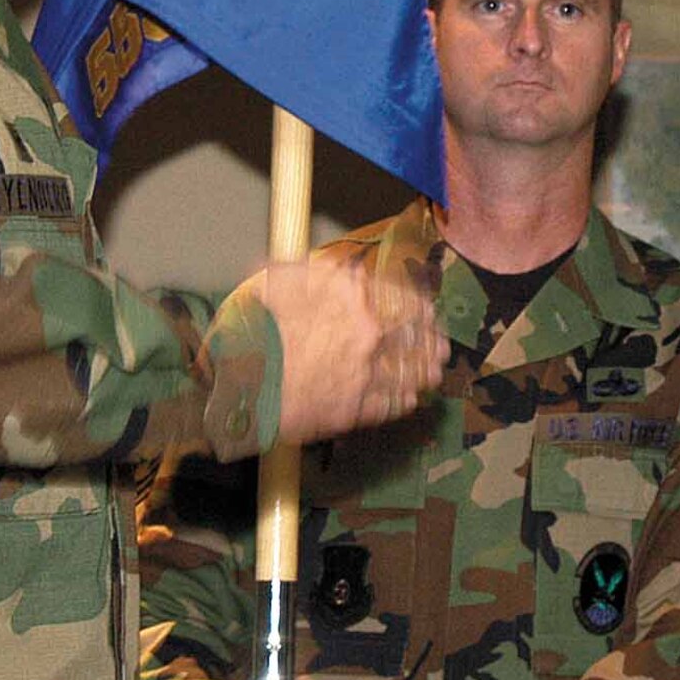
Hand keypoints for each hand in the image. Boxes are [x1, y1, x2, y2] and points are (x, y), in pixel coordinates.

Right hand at [262, 252, 445, 445]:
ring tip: (435, 372)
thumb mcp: (280, 281)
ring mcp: (366, 373)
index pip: (403, 297)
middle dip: (431, 340)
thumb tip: (344, 269)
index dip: (419, 305)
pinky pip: (392, 405)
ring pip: (411, 372)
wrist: (239, 381)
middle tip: (440, 344)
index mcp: (352, 296)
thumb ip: (317, 272)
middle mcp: (368, 332)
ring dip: (426, 371)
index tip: (428, 310)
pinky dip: (404, 401)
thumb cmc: (252, 328)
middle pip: (416, 335)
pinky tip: (410, 399)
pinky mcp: (356, 409)